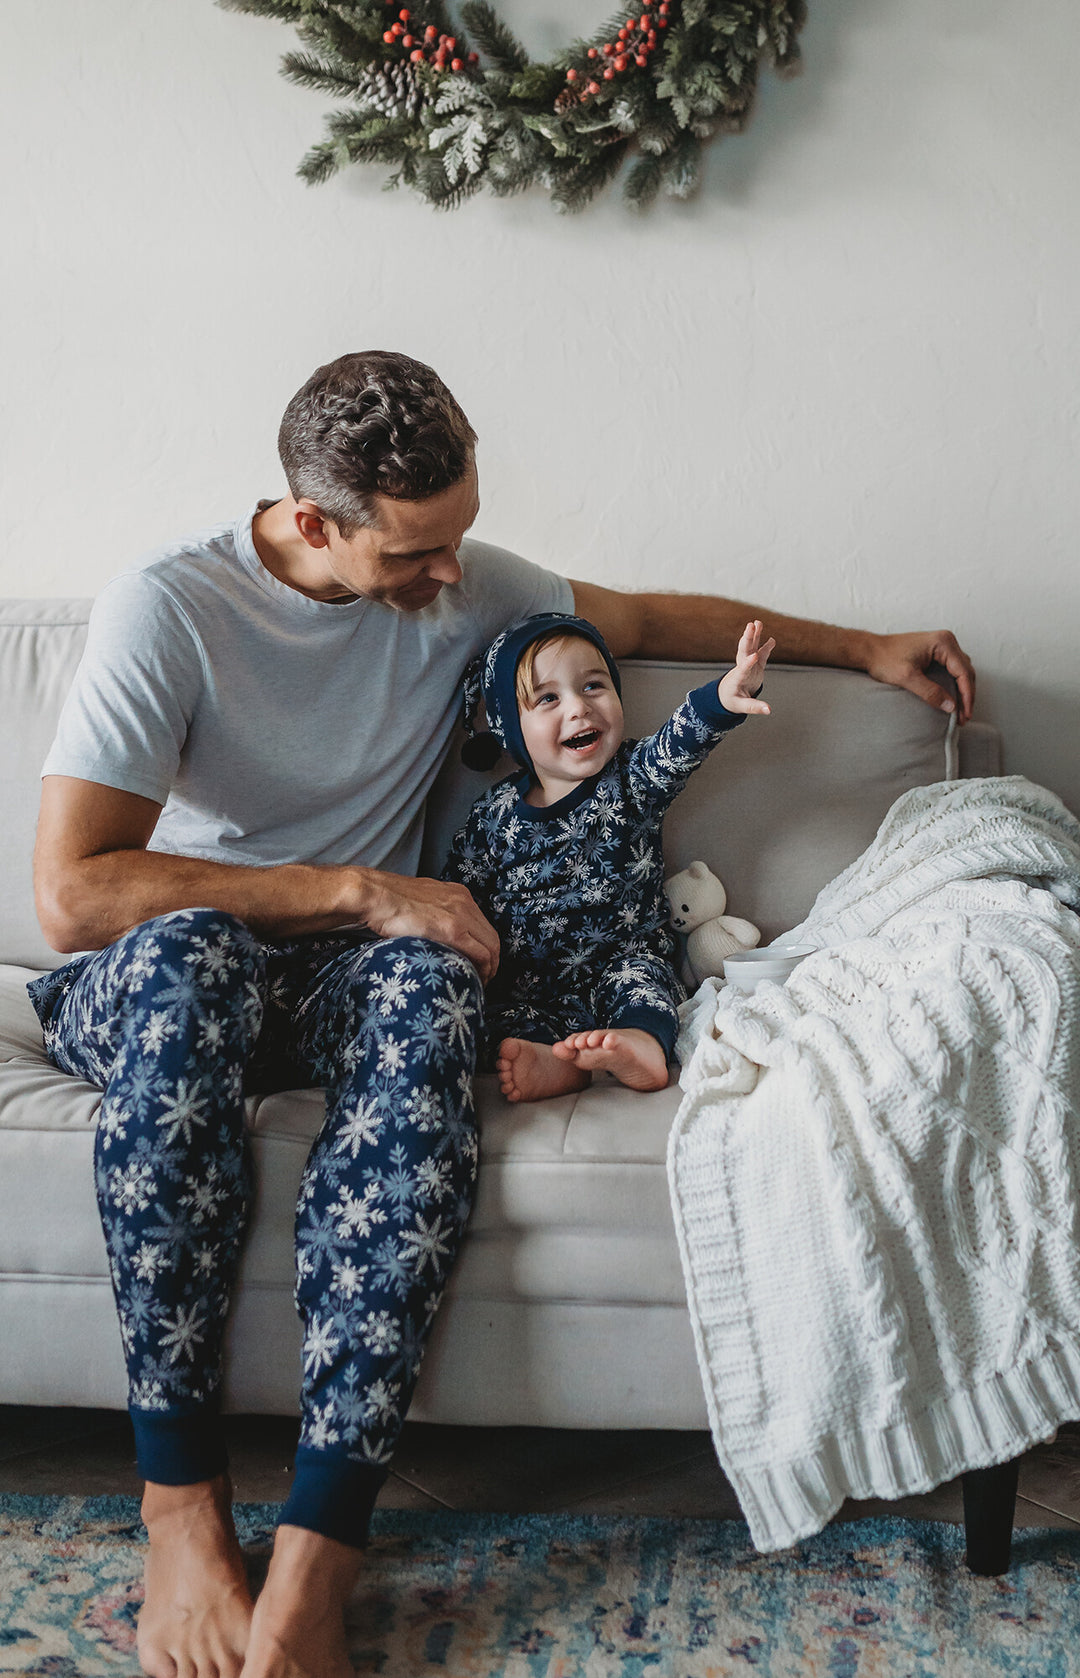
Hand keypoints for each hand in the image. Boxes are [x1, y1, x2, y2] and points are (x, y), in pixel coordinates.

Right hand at [351, 870, 499, 983]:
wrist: (374, 895)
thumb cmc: (386, 902)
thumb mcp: (419, 902)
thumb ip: (432, 914)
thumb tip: (432, 935)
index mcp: (458, 894)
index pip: (482, 926)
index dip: (483, 948)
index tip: (476, 964)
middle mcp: (465, 902)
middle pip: (491, 937)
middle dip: (491, 962)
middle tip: (482, 979)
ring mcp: (461, 915)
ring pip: (491, 947)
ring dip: (488, 969)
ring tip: (477, 984)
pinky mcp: (453, 929)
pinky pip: (480, 954)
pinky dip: (482, 970)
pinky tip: (473, 980)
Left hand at [717, 620, 774, 715]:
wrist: (727, 694)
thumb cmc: (732, 701)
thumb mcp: (741, 706)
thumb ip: (755, 707)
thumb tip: (769, 710)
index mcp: (738, 679)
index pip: (742, 669)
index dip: (748, 663)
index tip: (754, 656)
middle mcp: (742, 668)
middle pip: (744, 651)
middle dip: (747, 639)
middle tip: (750, 626)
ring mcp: (748, 665)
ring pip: (751, 647)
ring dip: (754, 635)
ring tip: (757, 623)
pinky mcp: (755, 665)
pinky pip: (760, 653)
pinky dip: (765, 646)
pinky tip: (772, 639)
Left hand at [863, 629, 974, 723]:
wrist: (869, 651)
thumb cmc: (884, 659)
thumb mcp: (907, 678)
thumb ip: (930, 692)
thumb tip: (951, 707)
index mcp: (943, 643)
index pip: (963, 672)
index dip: (967, 696)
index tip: (965, 715)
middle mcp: (946, 641)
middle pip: (966, 671)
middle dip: (967, 696)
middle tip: (964, 718)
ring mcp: (942, 646)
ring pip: (961, 671)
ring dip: (963, 691)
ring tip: (960, 712)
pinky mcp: (936, 652)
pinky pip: (952, 670)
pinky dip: (955, 685)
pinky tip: (953, 699)